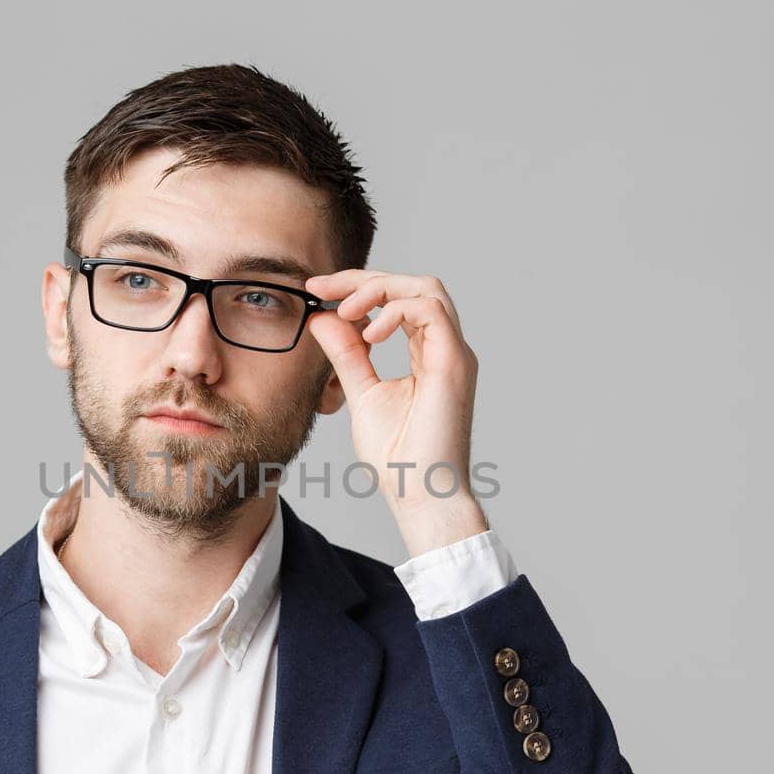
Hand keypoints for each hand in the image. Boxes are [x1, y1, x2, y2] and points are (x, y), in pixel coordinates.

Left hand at [304, 269, 488, 556]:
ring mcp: (455, 353)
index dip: (358, 286)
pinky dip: (395, 312)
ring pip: (426, 287)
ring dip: (380, 290)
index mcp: (429, 352)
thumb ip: (346, 355)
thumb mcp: (361, 392)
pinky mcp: (455, 363)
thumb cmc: (399, 457)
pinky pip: (431, 310)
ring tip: (348, 312)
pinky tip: (369, 336)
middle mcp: (446, 347)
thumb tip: (322, 319)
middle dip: (364, 279)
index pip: (398, 298)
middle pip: (413, 283)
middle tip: (322, 287)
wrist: (420, 494)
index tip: (317, 289)